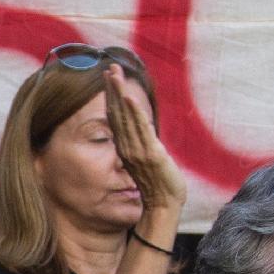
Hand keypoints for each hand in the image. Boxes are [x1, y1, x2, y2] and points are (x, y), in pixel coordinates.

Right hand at [104, 63, 186, 227]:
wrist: (165, 205)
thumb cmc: (158, 185)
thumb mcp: (145, 161)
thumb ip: (140, 145)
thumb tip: (140, 131)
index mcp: (125, 148)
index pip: (115, 117)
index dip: (111, 97)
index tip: (109, 78)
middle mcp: (127, 147)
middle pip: (116, 113)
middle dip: (113, 90)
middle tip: (109, 68)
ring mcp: (138, 151)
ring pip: (125, 118)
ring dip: (120, 95)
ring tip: (114, 75)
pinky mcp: (151, 154)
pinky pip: (141, 130)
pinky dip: (135, 114)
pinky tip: (129, 99)